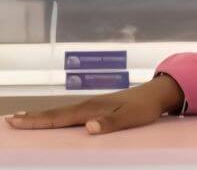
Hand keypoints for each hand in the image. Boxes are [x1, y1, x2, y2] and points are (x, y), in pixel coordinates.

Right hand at [5, 74, 184, 135]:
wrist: (156, 93)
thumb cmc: (144, 107)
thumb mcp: (131, 117)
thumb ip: (110, 123)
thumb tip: (88, 128)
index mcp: (91, 109)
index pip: (59, 118)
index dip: (37, 121)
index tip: (16, 121)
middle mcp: (87, 106)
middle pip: (54, 114)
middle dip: (32, 118)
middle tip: (10, 121)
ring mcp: (91, 106)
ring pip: (60, 113)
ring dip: (41, 117)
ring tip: (22, 119)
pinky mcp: (96, 108)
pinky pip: (70, 114)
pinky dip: (55, 117)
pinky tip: (52, 120)